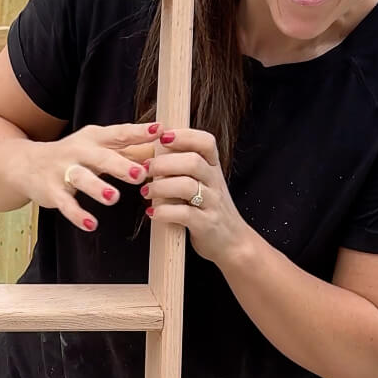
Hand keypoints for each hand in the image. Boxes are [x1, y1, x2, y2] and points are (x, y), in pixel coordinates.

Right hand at [21, 122, 161, 232]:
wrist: (27, 164)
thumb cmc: (73, 156)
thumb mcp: (97, 146)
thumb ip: (128, 149)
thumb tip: (163, 149)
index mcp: (95, 138)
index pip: (120, 133)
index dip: (139, 132)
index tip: (160, 130)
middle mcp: (79, 151)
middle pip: (102, 157)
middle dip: (120, 165)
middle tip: (139, 174)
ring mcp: (63, 171)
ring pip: (82, 179)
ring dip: (97, 188)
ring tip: (113, 198)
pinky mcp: (52, 191)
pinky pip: (66, 204)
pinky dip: (78, 215)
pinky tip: (91, 224)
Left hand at [141, 128, 249, 266]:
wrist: (232, 242)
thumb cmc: (209, 209)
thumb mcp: (203, 183)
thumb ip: (184, 167)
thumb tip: (154, 150)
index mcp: (213, 168)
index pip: (206, 142)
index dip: (184, 136)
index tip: (162, 137)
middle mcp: (215, 182)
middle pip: (193, 162)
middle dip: (164, 163)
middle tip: (146, 169)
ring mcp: (212, 204)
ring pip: (187, 186)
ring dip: (160, 187)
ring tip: (146, 192)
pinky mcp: (205, 224)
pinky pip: (184, 214)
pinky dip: (164, 212)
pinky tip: (152, 213)